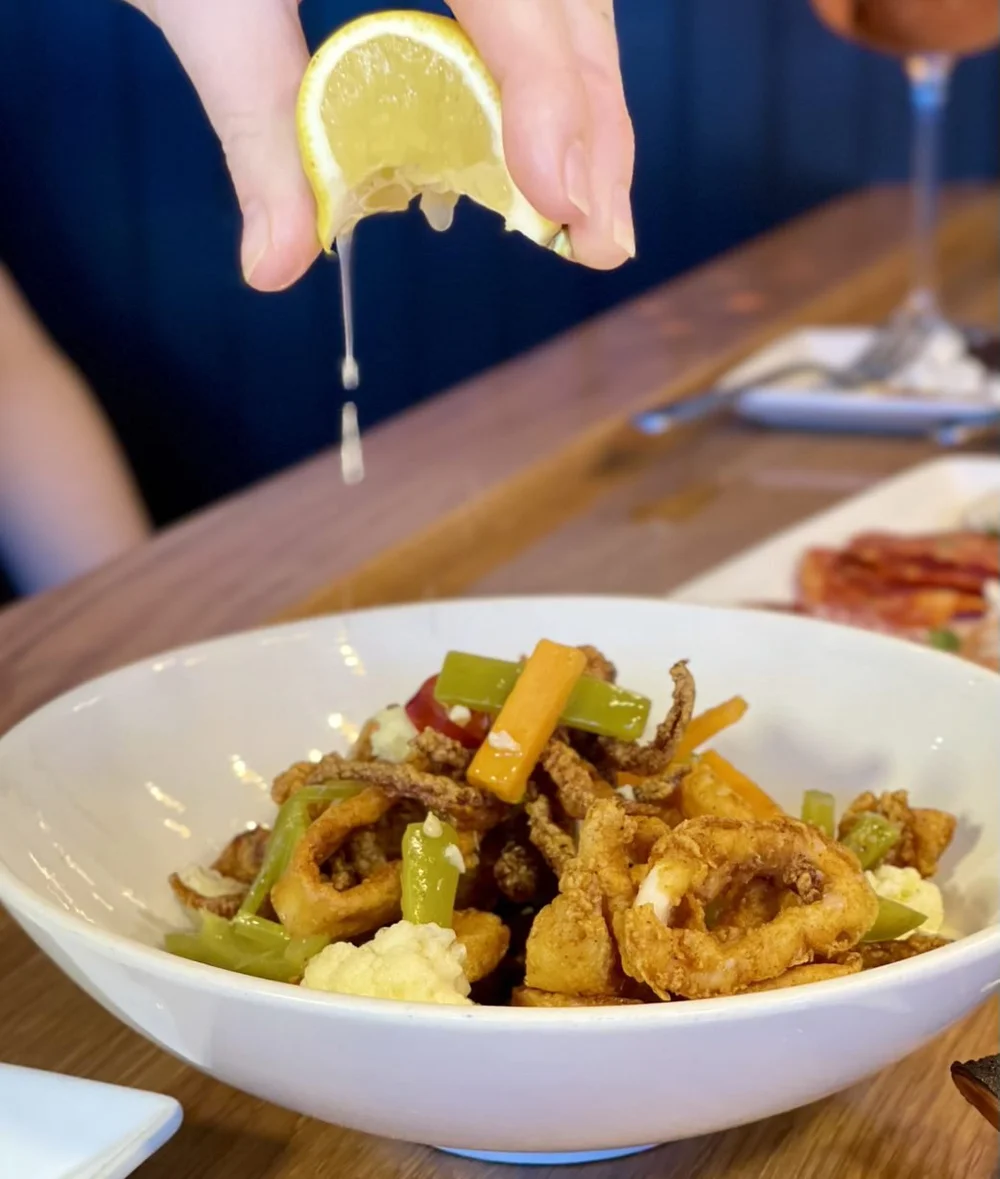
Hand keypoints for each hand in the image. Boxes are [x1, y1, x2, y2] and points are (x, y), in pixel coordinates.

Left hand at [128, 0, 634, 289]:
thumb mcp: (206, 10)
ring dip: (590, 117)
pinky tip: (551, 161)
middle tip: (601, 240)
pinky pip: (540, 11)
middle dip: (593, 126)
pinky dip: (552, 88)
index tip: (556, 197)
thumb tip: (274, 267)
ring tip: (589, 216)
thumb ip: (259, 134)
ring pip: (574, 7)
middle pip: (572, 2)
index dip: (547, 91)